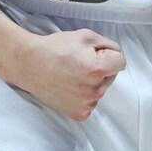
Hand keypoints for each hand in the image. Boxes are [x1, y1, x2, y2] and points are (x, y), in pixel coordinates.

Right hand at [5, 28, 125, 120]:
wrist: (31, 64)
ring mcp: (86, 104)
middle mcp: (94, 91)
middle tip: (80, 62)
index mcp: (97, 70)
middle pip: (111, 76)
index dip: (108, 54)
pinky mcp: (79, 113)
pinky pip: (92, 101)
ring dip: (93, 81)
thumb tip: (118, 55)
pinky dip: (85, 94)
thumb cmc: (55, 48)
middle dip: (101, 68)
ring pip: (102, 88)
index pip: (121, 61)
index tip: (93, 53)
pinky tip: (71, 85)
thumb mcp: (86, 36)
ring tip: (73, 73)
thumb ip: (108, 44)